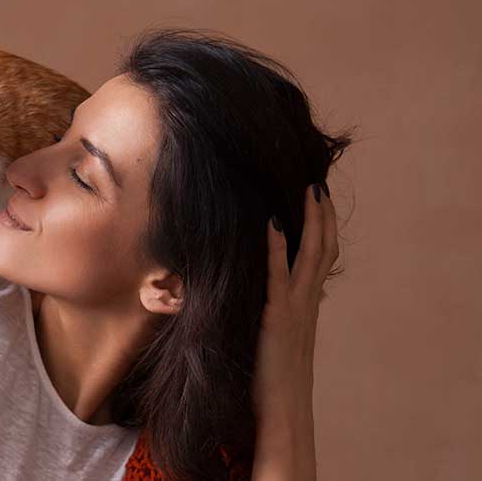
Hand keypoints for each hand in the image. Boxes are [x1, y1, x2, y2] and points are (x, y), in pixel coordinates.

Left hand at [250, 183, 337, 479]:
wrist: (282, 412)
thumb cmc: (273, 376)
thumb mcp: (281, 337)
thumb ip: (281, 313)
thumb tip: (272, 297)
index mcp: (307, 305)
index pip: (321, 258)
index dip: (322, 228)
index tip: (317, 200)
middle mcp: (307, 302)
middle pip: (323, 249)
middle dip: (322, 215)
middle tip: (317, 183)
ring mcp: (295, 309)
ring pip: (310, 256)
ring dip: (310, 221)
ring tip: (308, 190)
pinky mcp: (276, 318)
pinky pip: (278, 277)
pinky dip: (277, 249)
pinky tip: (272, 225)